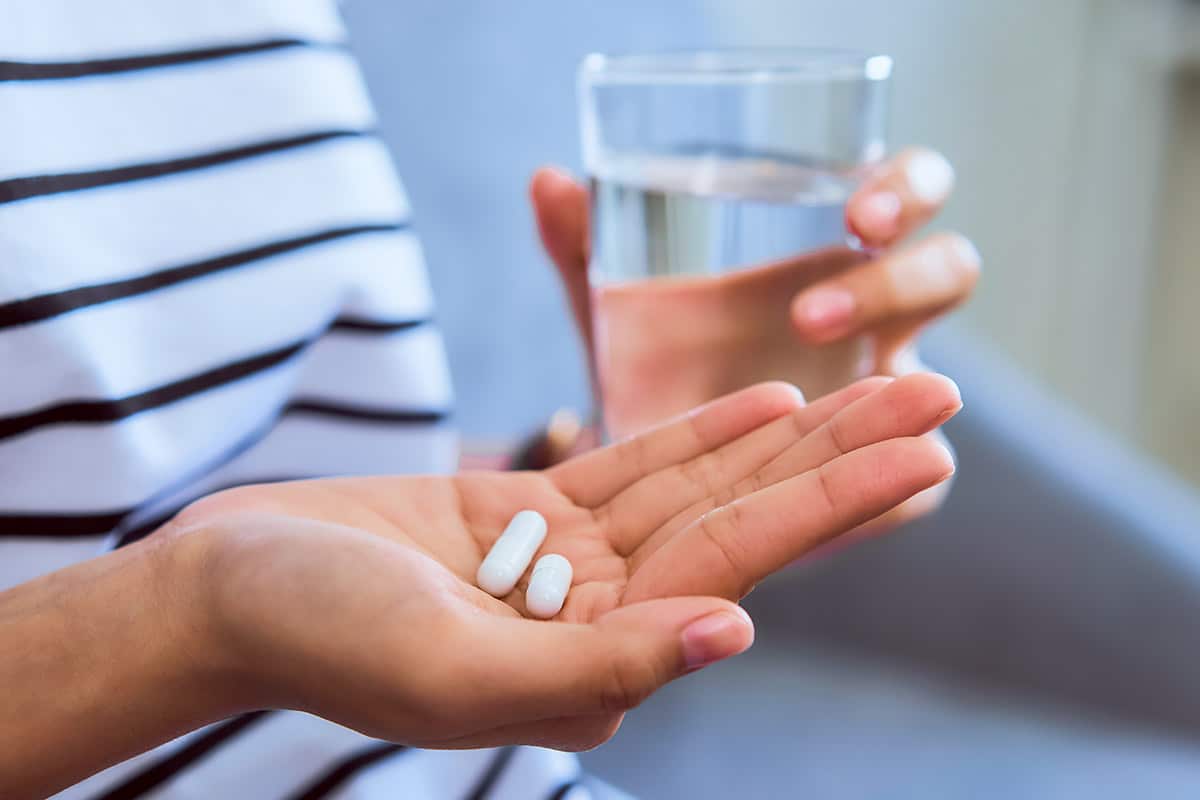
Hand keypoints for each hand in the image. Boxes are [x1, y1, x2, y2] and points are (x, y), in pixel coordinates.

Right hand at [171, 375, 958, 751]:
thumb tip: (733, 634)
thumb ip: (595, 664)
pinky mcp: (527, 515)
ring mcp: (567, 565)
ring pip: (699, 487)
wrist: (224, 589)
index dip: (835, 507)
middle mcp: (598, 619)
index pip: (738, 573)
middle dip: (842, 458)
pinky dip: (696, 433)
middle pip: (743, 523)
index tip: (927, 455)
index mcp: (593, 667)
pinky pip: (631, 468)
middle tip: (939, 392)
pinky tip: (766, 400)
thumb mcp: (451, 668)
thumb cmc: (315, 636)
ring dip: (789, 433)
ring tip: (877, 381)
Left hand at [530, 148, 978, 527]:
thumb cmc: (652, 364)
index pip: (908, 193)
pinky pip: (911, 491)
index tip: (858, 213)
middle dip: (905, 277)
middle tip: (817, 309)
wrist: (649, 477)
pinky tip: (853, 504)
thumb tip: (547, 179)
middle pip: (948, 270)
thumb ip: (585, 248)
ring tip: (830, 406)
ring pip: (933, 383)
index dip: (906, 190)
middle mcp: (875, 318)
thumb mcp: (616, 310)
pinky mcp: (880, 487)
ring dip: (898, 389)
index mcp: (834, 251)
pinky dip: (885, 493)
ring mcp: (881, 403)